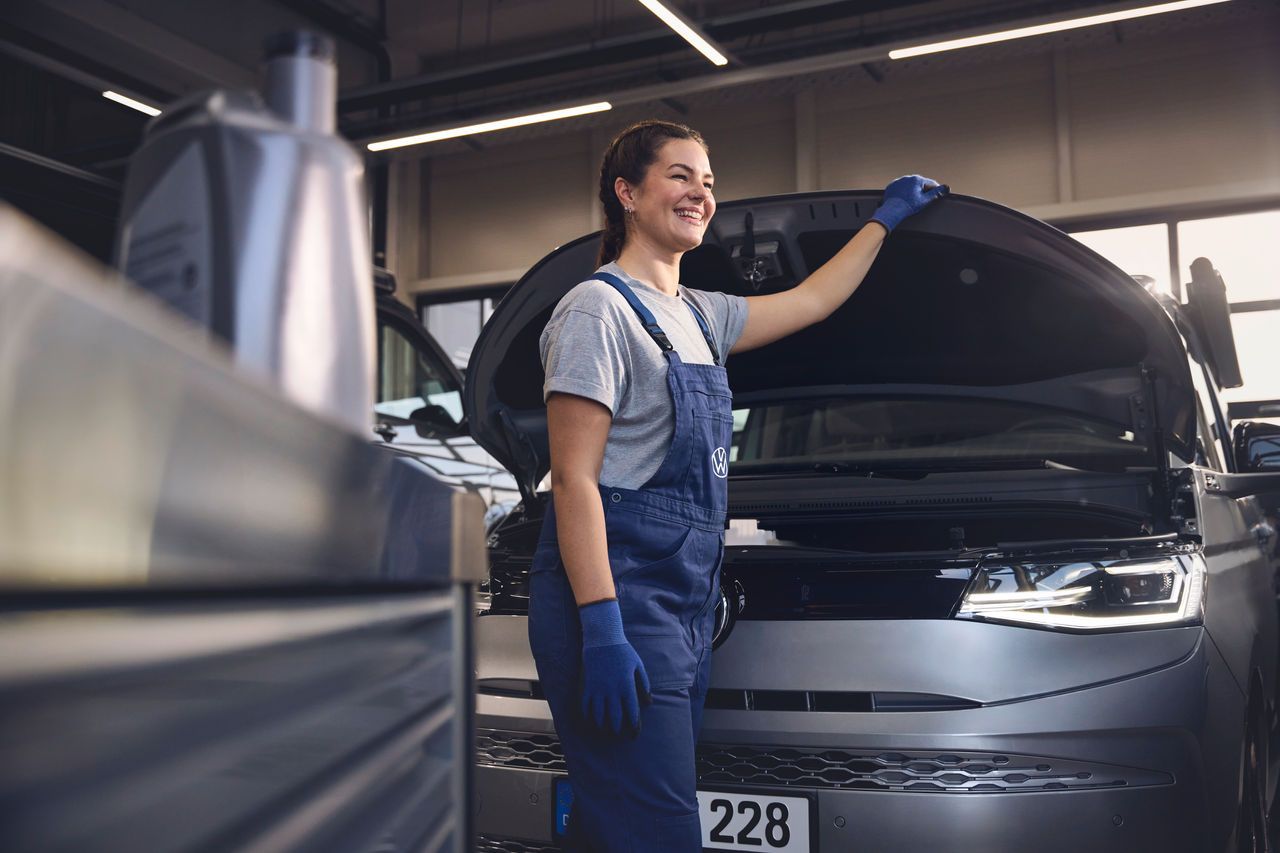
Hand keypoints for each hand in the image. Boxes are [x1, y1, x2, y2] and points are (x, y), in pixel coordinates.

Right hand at [578, 599, 651, 735]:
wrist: (602, 639)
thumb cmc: (623, 651)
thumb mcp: (638, 665)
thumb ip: (644, 684)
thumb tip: (649, 703)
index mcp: (626, 685)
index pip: (631, 711)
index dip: (633, 725)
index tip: (634, 732)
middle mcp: (612, 690)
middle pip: (614, 716)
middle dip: (617, 729)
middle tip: (619, 736)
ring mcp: (598, 688)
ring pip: (598, 714)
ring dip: (602, 726)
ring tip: (605, 733)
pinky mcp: (587, 685)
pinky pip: (585, 705)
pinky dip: (587, 716)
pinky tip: (590, 722)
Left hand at [870, 174, 947, 232]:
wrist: (892, 211)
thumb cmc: (908, 206)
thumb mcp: (925, 200)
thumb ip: (936, 193)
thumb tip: (946, 187)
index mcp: (916, 179)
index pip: (930, 183)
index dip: (935, 190)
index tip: (936, 195)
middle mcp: (907, 178)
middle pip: (920, 184)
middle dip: (922, 191)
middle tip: (922, 201)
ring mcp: (898, 181)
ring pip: (909, 185)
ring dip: (913, 191)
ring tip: (912, 201)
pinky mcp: (892, 186)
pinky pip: (900, 188)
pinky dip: (903, 192)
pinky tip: (904, 199)